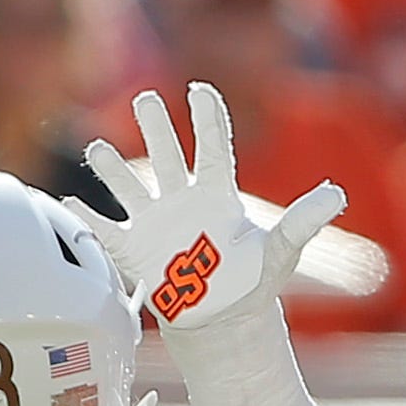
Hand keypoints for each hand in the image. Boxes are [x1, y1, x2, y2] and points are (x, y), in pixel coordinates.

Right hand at [81, 84, 343, 334]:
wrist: (223, 316)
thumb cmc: (253, 278)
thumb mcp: (283, 249)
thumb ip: (304, 219)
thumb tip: (337, 194)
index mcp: (218, 194)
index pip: (213, 148)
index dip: (208, 119)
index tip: (200, 90)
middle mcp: (183, 201)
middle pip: (168, 156)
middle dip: (156, 127)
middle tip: (145, 97)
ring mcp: (156, 224)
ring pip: (131, 187)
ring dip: (112, 169)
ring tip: (97, 148)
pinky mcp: (136, 251)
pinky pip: (107, 230)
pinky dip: (88, 218)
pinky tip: (68, 202)